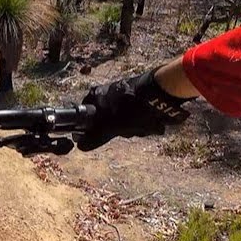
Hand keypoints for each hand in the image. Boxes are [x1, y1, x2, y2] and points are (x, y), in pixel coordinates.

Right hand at [74, 68, 193, 150]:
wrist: (161, 94)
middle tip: (127, 130)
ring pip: (126, 122)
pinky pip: (139, 118)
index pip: (86, 117)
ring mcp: (126, 96)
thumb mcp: (109, 127)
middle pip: (108, 122)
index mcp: (96, 96)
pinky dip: (145, 123)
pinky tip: (153, 123)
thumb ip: (94, 137)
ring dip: (135, 129)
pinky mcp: (142, 100)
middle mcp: (108, 94)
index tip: (102, 134)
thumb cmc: (130, 108)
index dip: (93, 129)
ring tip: (144, 126)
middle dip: (120, 130)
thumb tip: (80, 146)